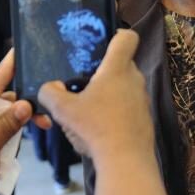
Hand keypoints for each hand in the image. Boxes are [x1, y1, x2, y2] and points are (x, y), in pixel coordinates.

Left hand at [0, 51, 32, 194]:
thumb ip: (4, 127)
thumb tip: (25, 105)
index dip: (5, 69)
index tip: (17, 51)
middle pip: (6, 100)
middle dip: (26, 101)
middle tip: (46, 104)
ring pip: (12, 116)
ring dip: (27, 118)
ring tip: (45, 123)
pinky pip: (12, 131)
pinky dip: (23, 131)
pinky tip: (36, 132)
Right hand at [38, 30, 153, 161]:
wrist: (126, 161)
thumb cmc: (96, 128)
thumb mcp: (64, 110)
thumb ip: (50, 93)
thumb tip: (48, 87)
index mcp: (117, 68)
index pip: (127, 37)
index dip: (117, 34)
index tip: (102, 42)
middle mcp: (135, 80)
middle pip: (122, 64)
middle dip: (104, 70)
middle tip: (85, 81)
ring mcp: (143, 100)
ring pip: (125, 87)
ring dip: (110, 93)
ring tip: (90, 109)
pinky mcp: (145, 119)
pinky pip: (129, 107)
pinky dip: (117, 112)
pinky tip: (101, 128)